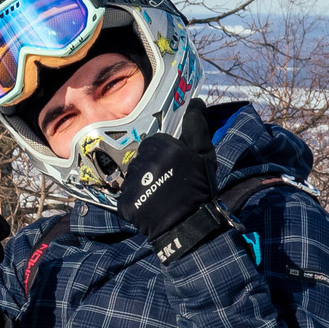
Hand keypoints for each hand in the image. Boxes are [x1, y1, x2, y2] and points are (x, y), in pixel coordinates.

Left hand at [117, 110, 226, 262]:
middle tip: (170, 181)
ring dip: (144, 181)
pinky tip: (151, 205)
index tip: (177, 164)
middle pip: (144, 156)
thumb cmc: (199, 189)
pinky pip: (127, 193)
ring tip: (161, 194)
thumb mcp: (205, 155)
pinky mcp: (124, 200)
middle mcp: (142, 160)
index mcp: (160, 146)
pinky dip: (137, 198)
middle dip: (154, 165)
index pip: (157, 141)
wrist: (188, 226)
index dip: (167, 152)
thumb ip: (197, 126)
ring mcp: (131, 181)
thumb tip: (195, 101)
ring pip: (135, 174)